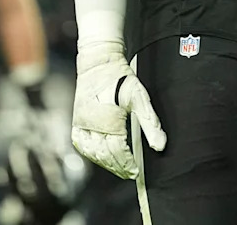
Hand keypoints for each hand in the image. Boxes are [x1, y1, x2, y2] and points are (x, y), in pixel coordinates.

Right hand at [71, 39, 164, 178]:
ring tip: (118, 168)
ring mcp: (81, 123)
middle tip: (129, 173)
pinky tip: (100, 157)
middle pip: (104, 154)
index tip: (136, 171)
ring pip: (92, 152)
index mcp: (108, 120)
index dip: (127, 163)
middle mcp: (91, 124)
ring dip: (105, 163)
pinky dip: (91, 154)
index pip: (118, 151)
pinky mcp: (76, 121)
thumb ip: (150, 124)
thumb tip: (160, 146)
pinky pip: (81, 144)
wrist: (98, 63)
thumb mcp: (140, 98)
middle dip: (118, 167)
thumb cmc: (121, 78)